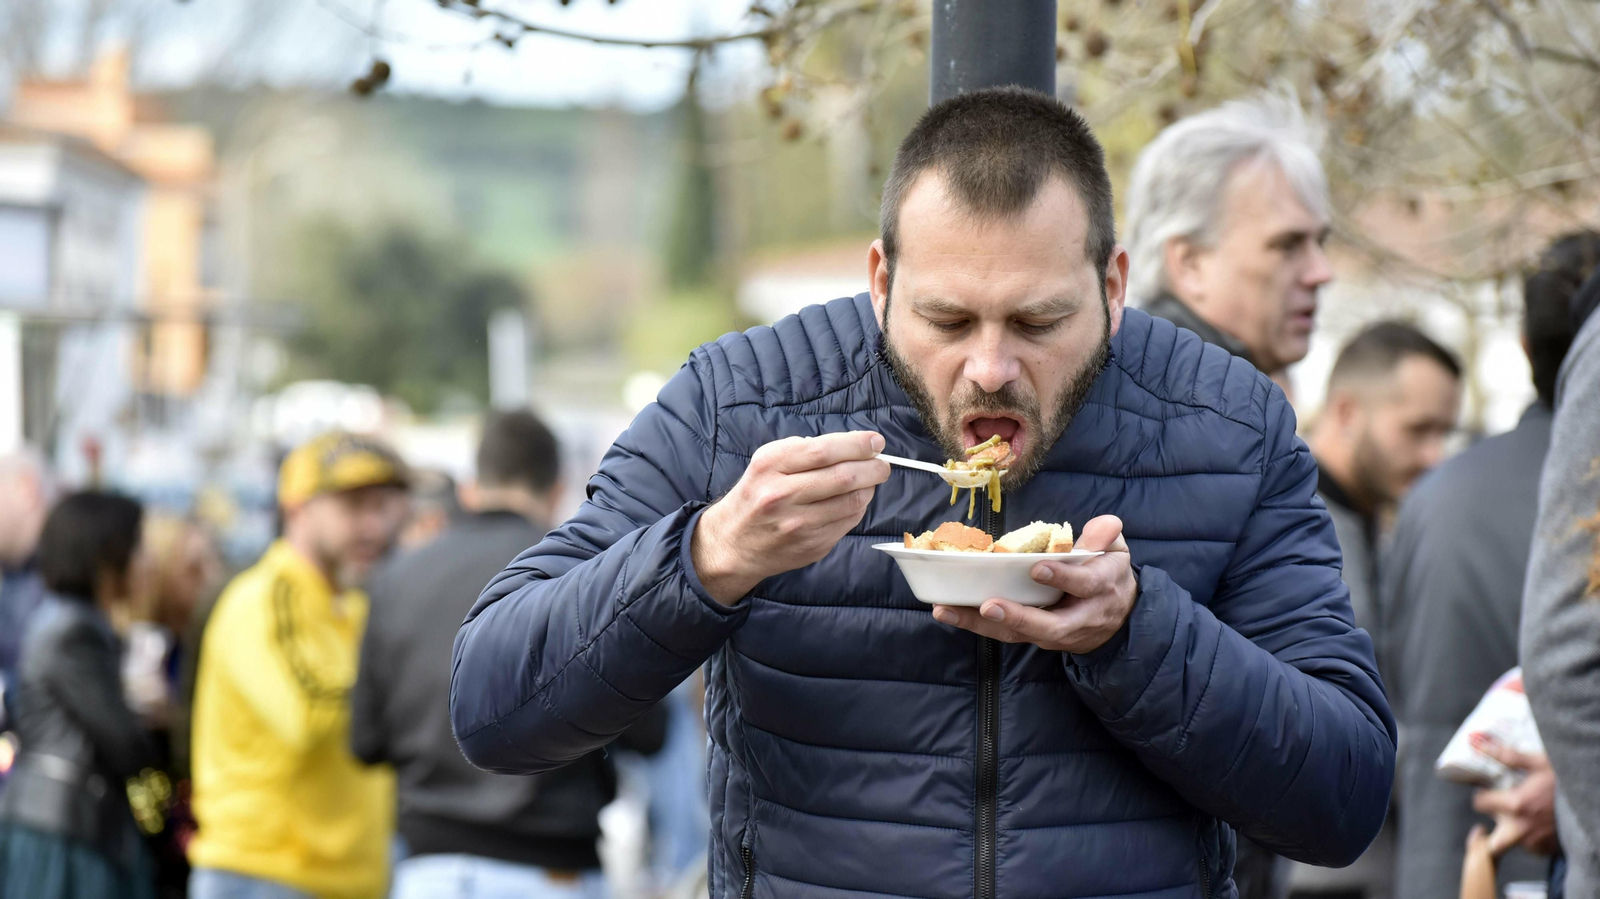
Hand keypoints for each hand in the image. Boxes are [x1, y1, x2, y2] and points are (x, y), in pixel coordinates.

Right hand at [693, 431, 889, 604]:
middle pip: (843, 477)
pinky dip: (859, 507)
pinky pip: (849, 522)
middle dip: (873, 467)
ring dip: (869, 488)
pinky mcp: (812, 546)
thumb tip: (853, 444)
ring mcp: (798, 525)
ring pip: (853, 502)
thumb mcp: (766, 461)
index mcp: (770, 467)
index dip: (857, 444)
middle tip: (882, 464)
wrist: (734, 543)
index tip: (876, 442)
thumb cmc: (756, 495)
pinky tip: (854, 499)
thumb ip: (804, 449)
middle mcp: (782, 496)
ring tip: (870, 480)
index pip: (824, 450)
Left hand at [930, 515, 1136, 653]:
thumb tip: (1106, 523)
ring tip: (948, 610)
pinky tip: (948, 610)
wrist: (1119, 619)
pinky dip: (976, 625)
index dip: (1063, 577)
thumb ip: (1106, 536)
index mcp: (1101, 589)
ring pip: (1020, 634)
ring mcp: (1056, 633)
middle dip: (1019, 617)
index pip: (1084, 585)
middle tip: (989, 605)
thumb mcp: (1115, 552)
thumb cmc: (1109, 575)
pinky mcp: (1035, 637)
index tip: (1039, 568)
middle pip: (1050, 626)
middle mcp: (1079, 618)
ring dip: (982, 625)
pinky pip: (1005, 633)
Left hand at [1471, 733, 1559, 856]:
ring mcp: (1534, 842)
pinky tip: (1534, 822)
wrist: (1592, 800)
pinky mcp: (1546, 849)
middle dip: (1489, 830)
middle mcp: (1521, 828)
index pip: (1479, 805)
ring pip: (1511, 842)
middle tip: (1497, 813)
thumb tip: (1484, 746)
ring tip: (1520, 814)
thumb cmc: (1566, 781)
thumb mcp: (1539, 763)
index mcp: (1515, 805)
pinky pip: (1529, 847)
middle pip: (1492, 841)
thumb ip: (1509, 757)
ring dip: (1509, 830)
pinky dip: (1527, 837)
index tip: (1487, 792)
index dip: (1482, 797)